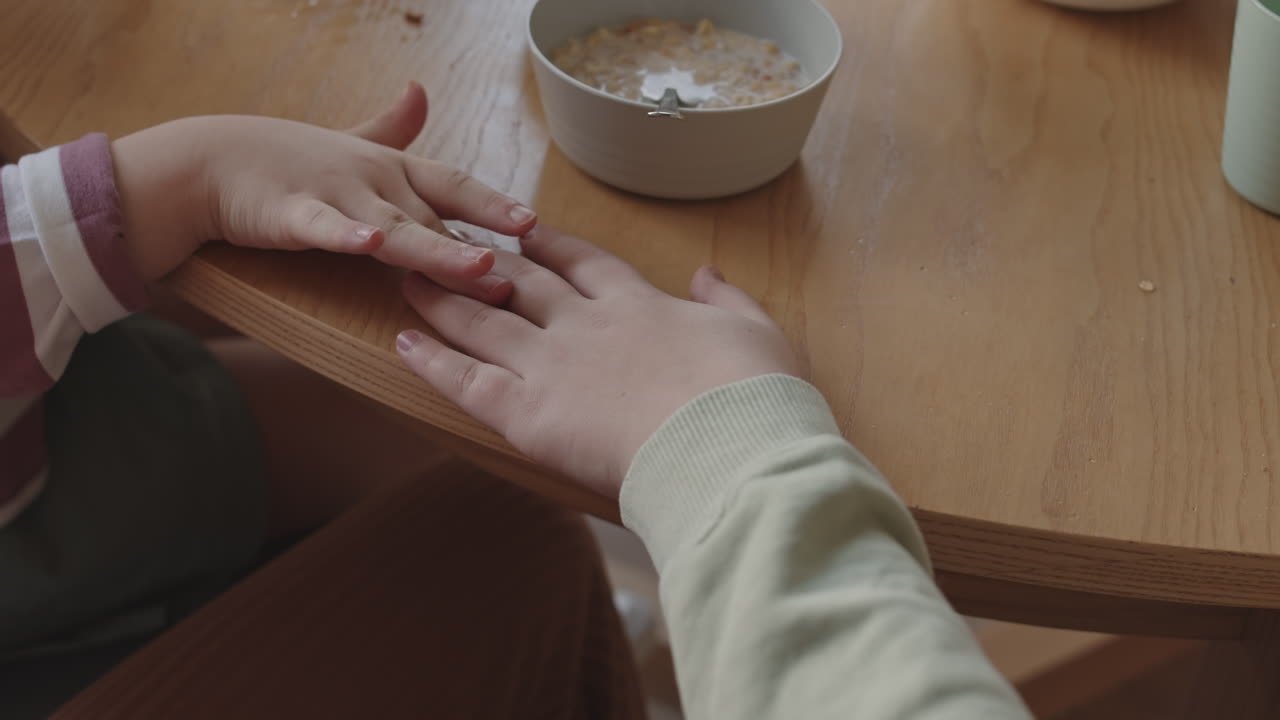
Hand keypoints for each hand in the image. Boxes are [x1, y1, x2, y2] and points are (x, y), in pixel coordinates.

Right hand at [112, 83, 533, 302]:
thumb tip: (421, 91)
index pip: (454, 184)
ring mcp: (333, 196)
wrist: (206, 162)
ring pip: (393, 227)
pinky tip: (368, 248)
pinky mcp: (290, 215)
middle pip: (435, 214)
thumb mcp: (346, 142)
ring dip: (436, 248)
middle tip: (525, 262)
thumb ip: (390, 128)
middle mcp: (371, 180)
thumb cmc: (282, 159)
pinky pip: (322, 227)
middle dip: (481, 239)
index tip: (535, 223)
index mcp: (389, 169)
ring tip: (477, 265)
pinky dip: (345, 237)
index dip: (494, 203)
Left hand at [395, 225, 802, 497]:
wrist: (733, 448)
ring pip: (482, 322)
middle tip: (443, 243)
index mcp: (638, 304)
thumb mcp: (757, 331)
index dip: (548, 245)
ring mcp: (552, 366)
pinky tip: (402, 344)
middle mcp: (585, 325)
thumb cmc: (755, 396)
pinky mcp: (530, 415)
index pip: (582, 263)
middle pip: (519, 282)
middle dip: (479, 262)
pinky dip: (432, 362)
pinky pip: (467, 382)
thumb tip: (710, 274)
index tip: (521, 231)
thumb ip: (728, 299)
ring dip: (441, 299)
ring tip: (406, 278)